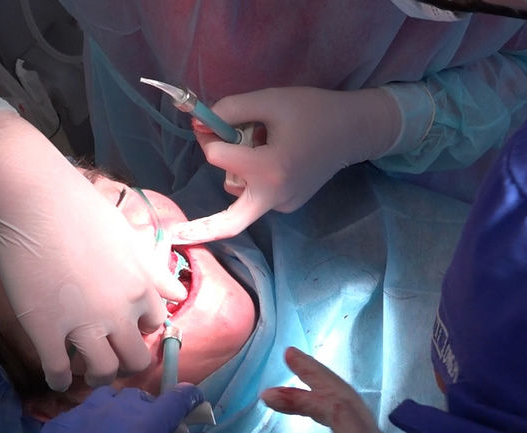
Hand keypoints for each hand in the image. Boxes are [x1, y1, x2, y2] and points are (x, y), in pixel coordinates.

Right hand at [0, 111, 186, 390]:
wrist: (33, 199)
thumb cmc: (81, 209)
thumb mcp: (129, 238)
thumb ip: (153, 270)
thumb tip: (177, 293)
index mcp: (141, 289)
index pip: (154, 327)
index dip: (140, 332)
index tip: (127, 334)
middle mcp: (118, 313)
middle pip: (134, 360)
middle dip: (125, 366)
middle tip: (111, 364)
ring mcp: (82, 325)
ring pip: (101, 372)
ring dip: (96, 378)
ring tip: (86, 373)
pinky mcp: (45, 330)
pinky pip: (58, 371)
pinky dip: (59, 381)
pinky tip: (56, 378)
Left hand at [0, 384, 215, 432]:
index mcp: (145, 428)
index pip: (177, 398)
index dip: (190, 398)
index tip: (194, 407)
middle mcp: (114, 411)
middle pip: (142, 397)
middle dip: (153, 411)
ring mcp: (81, 414)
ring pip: (110, 398)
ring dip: (122, 410)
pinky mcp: (58, 425)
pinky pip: (83, 411)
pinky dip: (94, 421)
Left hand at [170, 86, 400, 242]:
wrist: (352, 131)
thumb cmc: (312, 111)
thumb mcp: (270, 100)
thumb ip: (230, 109)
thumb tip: (199, 124)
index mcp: (269, 169)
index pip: (219, 158)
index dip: (212, 136)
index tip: (210, 121)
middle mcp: (275, 196)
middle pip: (230, 221)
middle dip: (201, 230)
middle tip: (174, 237)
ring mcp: (283, 205)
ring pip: (240, 195)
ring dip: (237, 173)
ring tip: (261, 144)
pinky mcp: (288, 206)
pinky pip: (256, 195)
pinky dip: (253, 179)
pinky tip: (275, 157)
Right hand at [261, 347, 418, 432]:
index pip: (338, 410)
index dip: (304, 397)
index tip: (269, 397)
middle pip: (350, 398)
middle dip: (318, 375)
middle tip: (289, 354)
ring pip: (354, 406)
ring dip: (326, 386)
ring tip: (298, 369)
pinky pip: (355, 420)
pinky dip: (333, 404)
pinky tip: (319, 404)